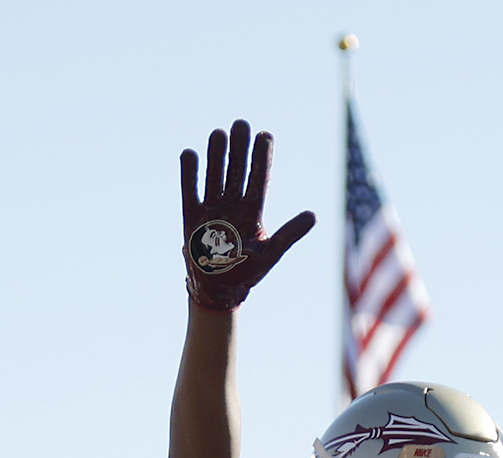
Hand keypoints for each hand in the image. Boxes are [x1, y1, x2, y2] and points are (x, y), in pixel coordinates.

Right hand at [181, 120, 315, 310]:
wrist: (218, 289)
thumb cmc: (246, 272)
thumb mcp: (271, 254)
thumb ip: (289, 234)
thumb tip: (313, 215)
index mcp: (253, 210)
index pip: (259, 178)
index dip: (262, 157)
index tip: (265, 135)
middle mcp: (233, 203)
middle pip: (237, 170)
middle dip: (239, 148)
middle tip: (241, 124)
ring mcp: (212, 207)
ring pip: (215, 175)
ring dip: (217, 155)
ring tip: (219, 133)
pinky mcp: (192, 215)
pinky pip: (190, 191)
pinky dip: (189, 174)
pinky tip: (190, 153)